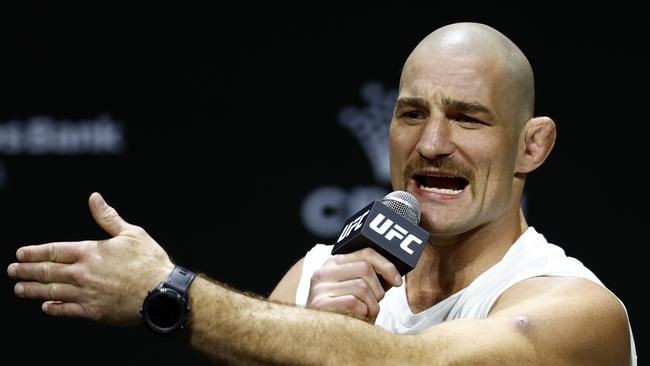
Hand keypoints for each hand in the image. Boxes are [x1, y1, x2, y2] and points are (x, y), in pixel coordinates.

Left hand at [7, 192, 173, 324]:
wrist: (161, 292)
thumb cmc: (149, 261)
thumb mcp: (131, 233)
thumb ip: (108, 217)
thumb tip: (94, 198)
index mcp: (90, 252)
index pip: (54, 251)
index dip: (35, 252)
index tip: (20, 254)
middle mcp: (83, 273)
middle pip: (46, 272)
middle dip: (26, 271)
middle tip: (12, 271)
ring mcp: (86, 294)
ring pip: (51, 292)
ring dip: (33, 290)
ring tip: (20, 289)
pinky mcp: (93, 311)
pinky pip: (66, 310)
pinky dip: (54, 308)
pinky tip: (46, 306)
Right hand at [306, 248, 401, 321]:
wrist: (322, 338)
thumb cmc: (345, 314)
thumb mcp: (357, 291)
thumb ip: (370, 277)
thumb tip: (394, 271)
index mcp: (333, 263)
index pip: (365, 253)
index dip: (386, 265)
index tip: (397, 281)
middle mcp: (323, 271)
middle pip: (365, 268)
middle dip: (378, 289)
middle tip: (376, 303)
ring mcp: (319, 287)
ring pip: (361, 286)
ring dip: (372, 304)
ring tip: (366, 314)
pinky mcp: (319, 304)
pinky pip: (353, 302)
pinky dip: (361, 313)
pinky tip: (357, 319)